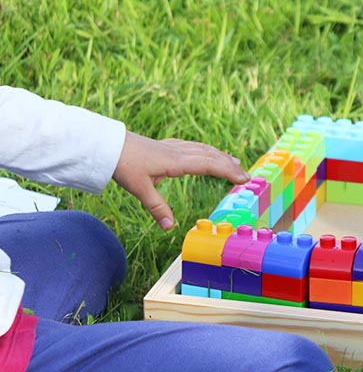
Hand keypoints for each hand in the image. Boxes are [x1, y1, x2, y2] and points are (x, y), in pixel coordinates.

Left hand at [113, 131, 250, 229]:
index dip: (229, 172)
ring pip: (203, 149)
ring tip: (233, 162)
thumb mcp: (140, 189)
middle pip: (211, 156)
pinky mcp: (165, 146)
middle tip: (246, 175)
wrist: (106, 144)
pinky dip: (206, 151)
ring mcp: (172, 146)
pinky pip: (194, 147)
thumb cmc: (123, 164)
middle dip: (230, 165)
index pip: (210, 165)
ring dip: (221, 156)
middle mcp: (178, 151)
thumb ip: (157, 208)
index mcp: (176, 161)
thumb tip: (170, 227)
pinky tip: (206, 153)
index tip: (244, 179)